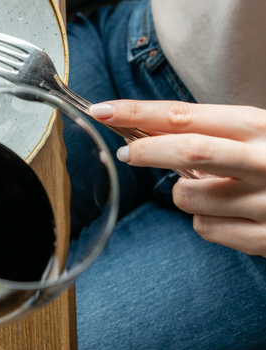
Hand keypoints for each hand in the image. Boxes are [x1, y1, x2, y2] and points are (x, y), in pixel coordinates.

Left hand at [89, 101, 265, 256]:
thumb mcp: (254, 134)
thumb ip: (207, 131)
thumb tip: (141, 130)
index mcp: (257, 127)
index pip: (184, 115)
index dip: (136, 112)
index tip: (101, 110)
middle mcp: (264, 161)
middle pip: (187, 151)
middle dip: (146, 151)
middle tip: (125, 152)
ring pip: (188, 197)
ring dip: (184, 194)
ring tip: (215, 190)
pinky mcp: (265, 239)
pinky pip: (206, 228)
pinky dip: (206, 221)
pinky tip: (233, 214)